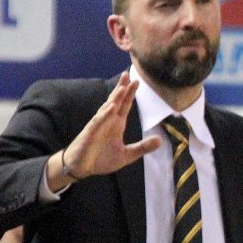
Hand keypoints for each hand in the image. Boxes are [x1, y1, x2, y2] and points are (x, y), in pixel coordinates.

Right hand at [47, 72, 160, 188]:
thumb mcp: (126, 155)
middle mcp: (107, 121)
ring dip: (115, 98)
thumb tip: (161, 141)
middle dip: (122, 88)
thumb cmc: (101, 159)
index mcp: (116, 124)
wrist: (81, 168)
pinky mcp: (90, 133)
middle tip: (128, 74)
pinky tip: (112, 108)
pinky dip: (105, 114)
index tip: (137, 81)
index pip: (125, 105)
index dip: (130, 94)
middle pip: (115, 101)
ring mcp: (98, 126)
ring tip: (123, 87)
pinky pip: (98, 122)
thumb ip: (142, 147)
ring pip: (107, 108)